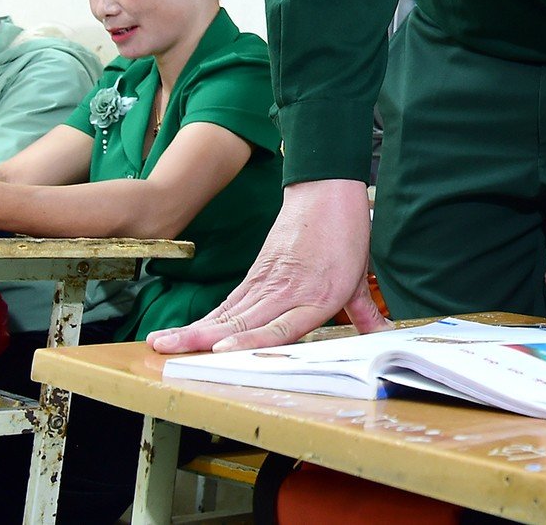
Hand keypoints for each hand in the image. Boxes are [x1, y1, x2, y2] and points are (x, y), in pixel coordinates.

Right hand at [147, 179, 386, 352]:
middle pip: (244, 320)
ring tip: (162, 343)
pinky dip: (205, 319)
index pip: (283, 325)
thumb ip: (366, 311)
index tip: (223, 348)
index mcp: (319, 297)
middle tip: (171, 352)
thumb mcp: (360, 276)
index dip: (253, 339)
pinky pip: (229, 302)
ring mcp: (268, 282)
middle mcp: (289, 292)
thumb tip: (384, 333)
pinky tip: (183, 332)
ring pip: (229, 312)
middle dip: (205, 339)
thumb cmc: (345, 236)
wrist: (327, 192)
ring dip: (194, 329)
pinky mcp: (255, 274)